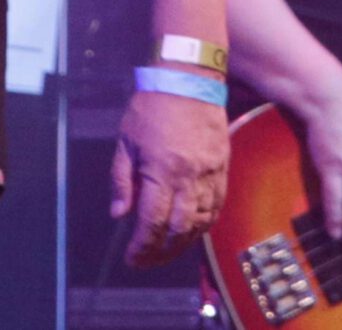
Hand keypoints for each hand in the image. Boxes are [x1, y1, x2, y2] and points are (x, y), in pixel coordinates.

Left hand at [110, 84, 229, 266]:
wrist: (188, 80)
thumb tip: (119, 214)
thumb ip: (122, 180)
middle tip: (146, 261)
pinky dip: (204, 225)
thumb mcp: (125, 141)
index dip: (142, 245)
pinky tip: (191, 232)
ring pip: (200, 222)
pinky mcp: (222, 168)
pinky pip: (216, 207)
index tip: (132, 257)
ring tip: (166, 252)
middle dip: (161, 251)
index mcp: (161, 170)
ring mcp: (210, 174)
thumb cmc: (151, 108)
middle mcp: (189, 177)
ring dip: (183, 243)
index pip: (152, 221)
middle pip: (178, 229)